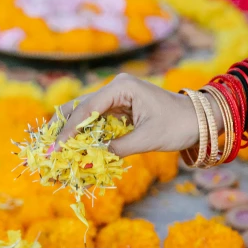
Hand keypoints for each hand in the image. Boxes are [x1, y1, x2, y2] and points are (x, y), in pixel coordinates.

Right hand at [55, 73, 200, 156]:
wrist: (200, 119)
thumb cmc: (178, 125)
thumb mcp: (147, 139)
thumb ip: (117, 148)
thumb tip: (88, 161)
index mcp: (121, 87)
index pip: (87, 108)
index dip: (69, 130)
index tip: (55, 149)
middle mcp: (115, 88)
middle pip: (79, 107)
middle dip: (63, 129)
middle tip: (47, 149)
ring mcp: (116, 97)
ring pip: (85, 114)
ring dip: (72, 133)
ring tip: (55, 151)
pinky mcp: (119, 109)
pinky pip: (96, 121)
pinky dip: (85, 135)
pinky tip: (74, 149)